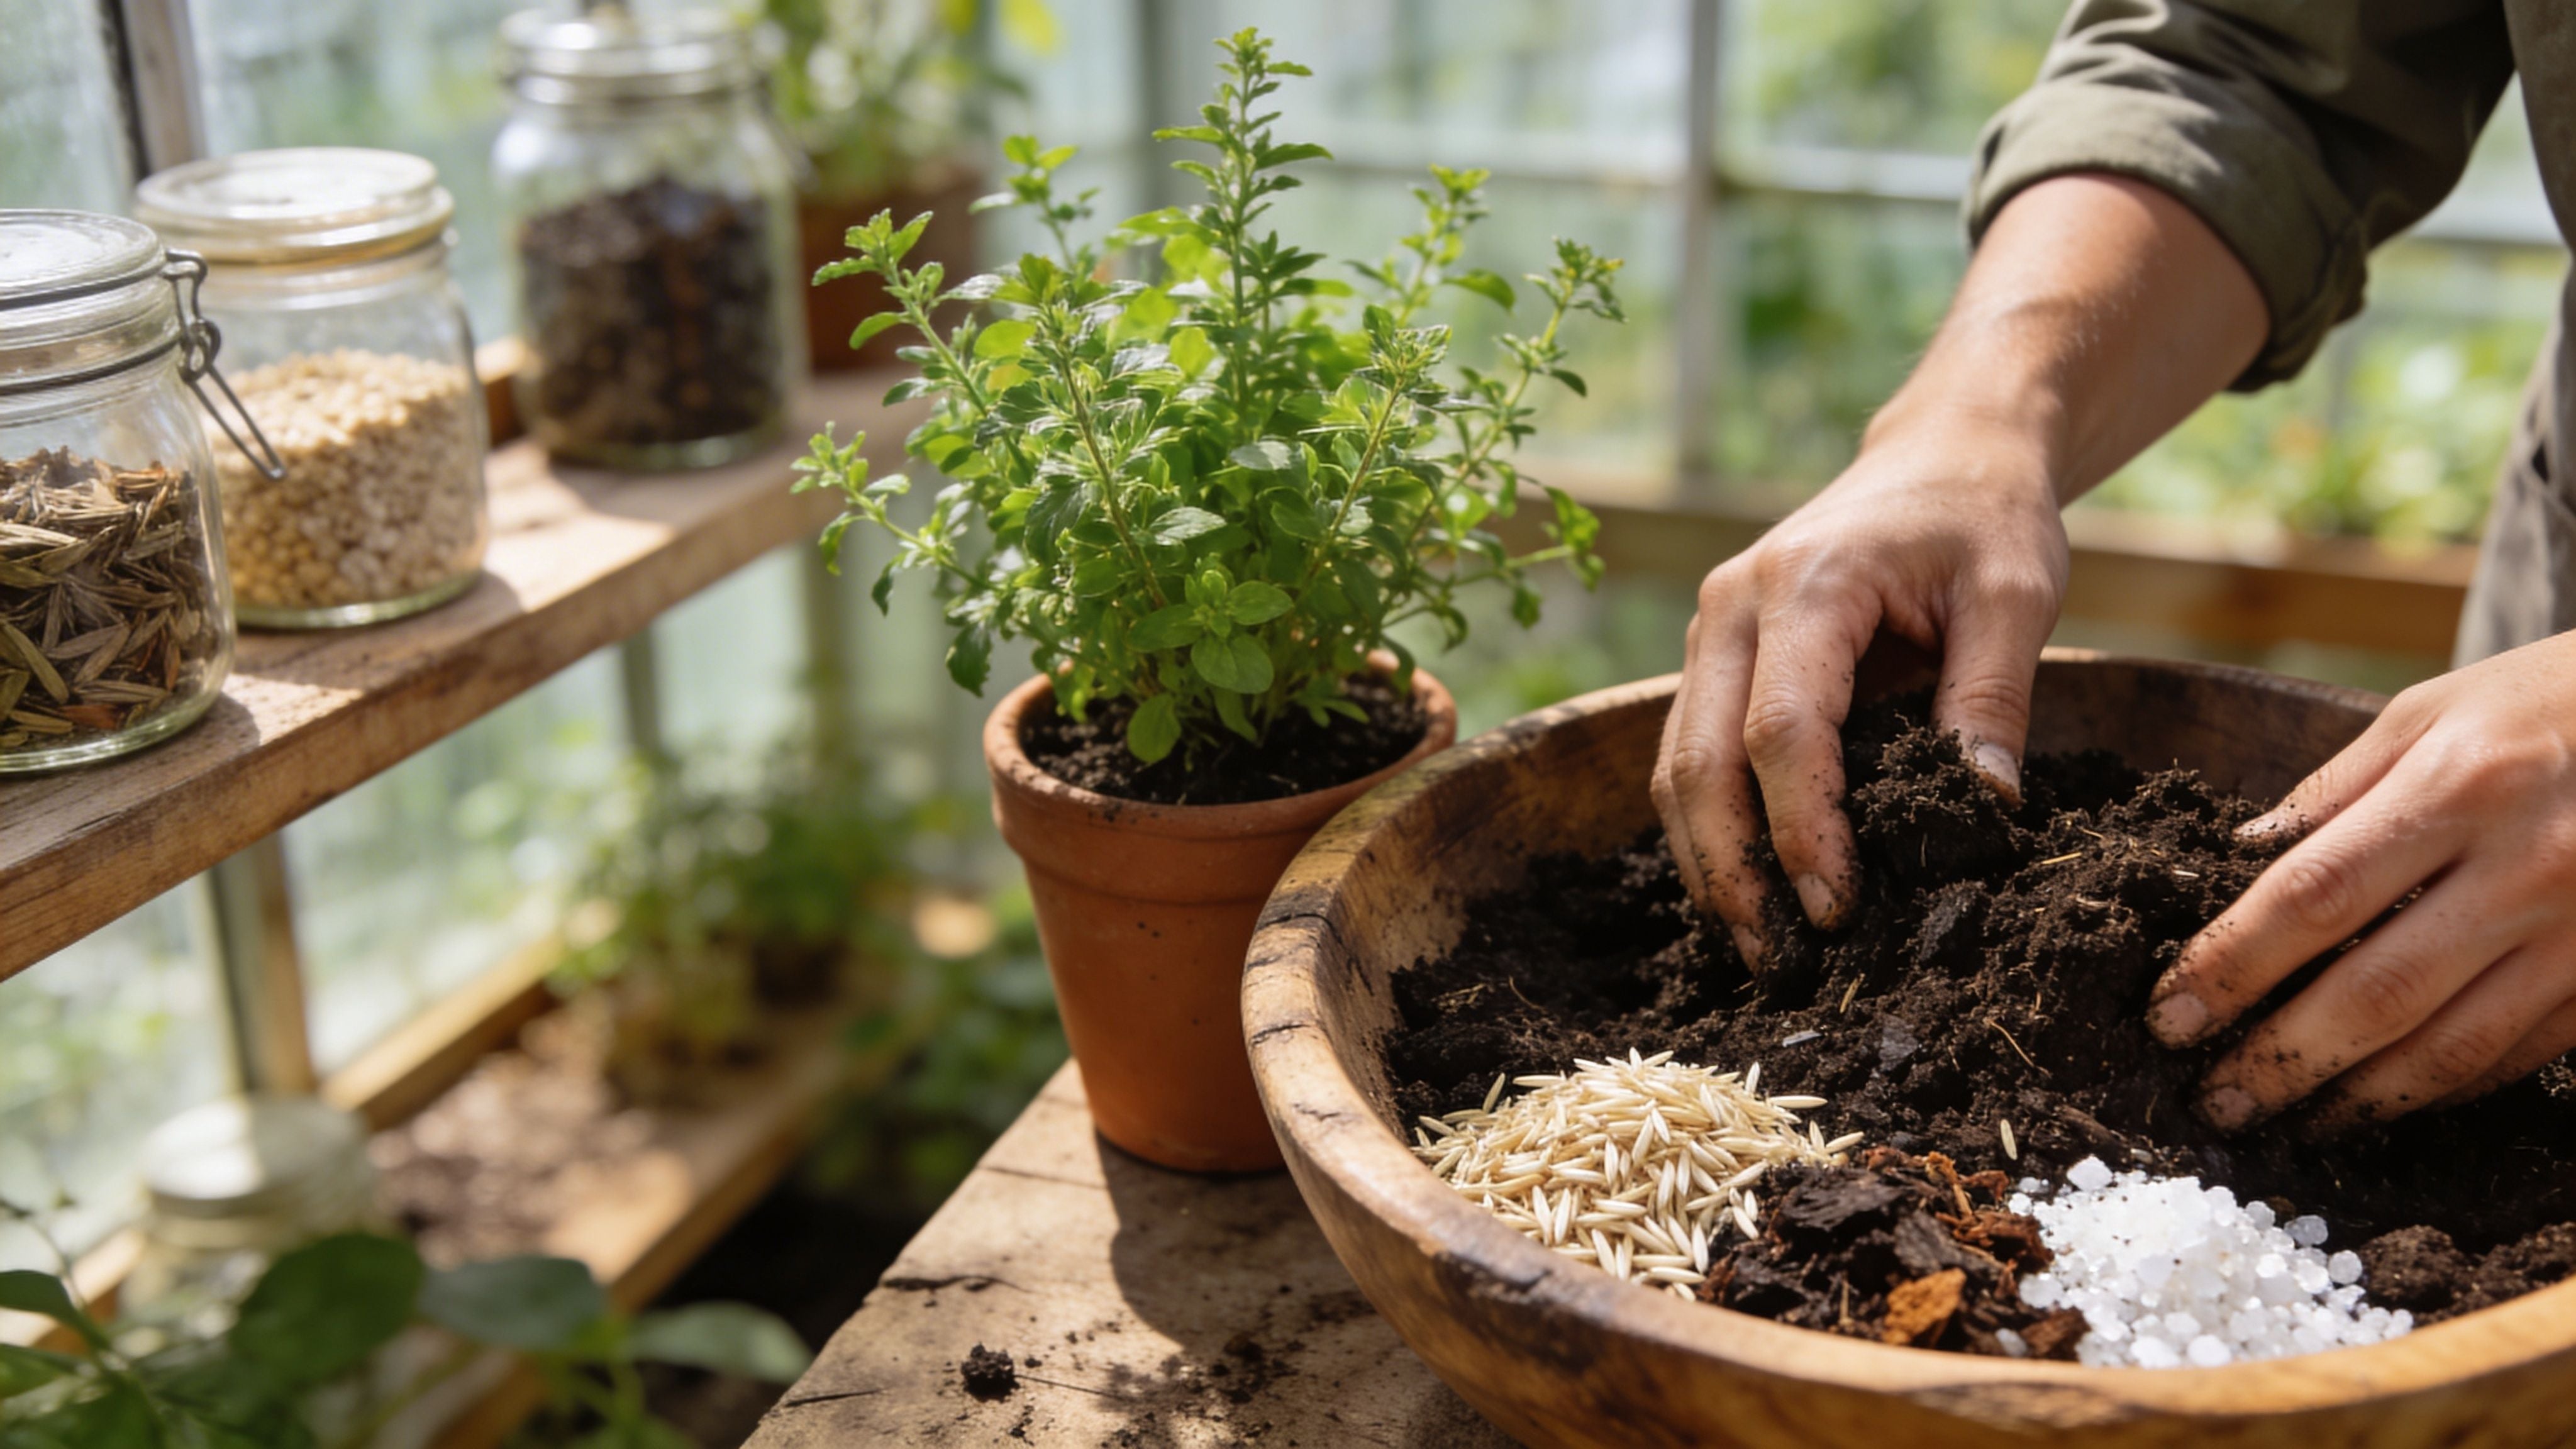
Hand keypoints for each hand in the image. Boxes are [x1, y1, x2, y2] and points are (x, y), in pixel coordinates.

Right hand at [1648, 174, 2264, 965]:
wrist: (1943, 448)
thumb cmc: (1983, 513)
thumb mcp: (2015, 593)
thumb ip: (1994, 697)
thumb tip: (1983, 811)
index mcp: (1806, 586)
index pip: (1782, 731)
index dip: (1802, 828)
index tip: (1837, 907)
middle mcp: (1733, 609)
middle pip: (1701, 761)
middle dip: (1732, 868)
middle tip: (1779, 956)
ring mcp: (1712, 633)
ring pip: (1677, 766)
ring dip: (1708, 860)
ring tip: (1757, 943)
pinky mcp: (1717, 658)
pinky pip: (1690, 754)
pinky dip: (1708, 827)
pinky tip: (1745, 886)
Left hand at [2148, 631, 2575, 1131]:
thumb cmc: (2545, 702)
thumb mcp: (2430, 710)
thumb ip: (2334, 789)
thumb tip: (2239, 859)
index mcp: (2458, 787)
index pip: (2313, 897)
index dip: (2231, 966)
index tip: (2168, 1017)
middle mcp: (2525, 868)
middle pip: (2375, 993)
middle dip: (2278, 1059)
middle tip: (2210, 1101)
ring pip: (2450, 1048)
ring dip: (2356, 1099)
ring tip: (2284, 1123)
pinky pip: (2515, 1055)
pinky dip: (2441, 1088)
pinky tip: (2383, 1102)